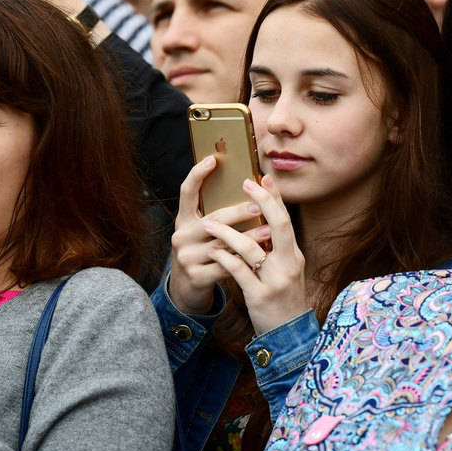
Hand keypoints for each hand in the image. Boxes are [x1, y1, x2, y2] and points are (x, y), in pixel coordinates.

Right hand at [168, 156, 271, 315]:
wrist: (187, 291)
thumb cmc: (203, 254)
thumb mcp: (202, 233)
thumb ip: (216, 216)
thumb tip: (246, 188)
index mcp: (183, 220)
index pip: (186, 192)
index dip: (197, 174)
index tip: (214, 159)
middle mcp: (181, 236)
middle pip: (213, 219)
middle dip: (239, 211)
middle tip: (260, 204)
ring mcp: (186, 257)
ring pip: (224, 243)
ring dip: (250, 236)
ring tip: (270, 229)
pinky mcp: (196, 276)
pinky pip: (226, 266)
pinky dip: (245, 260)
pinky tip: (261, 256)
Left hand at [203, 175, 308, 335]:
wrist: (288, 335)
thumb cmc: (283, 300)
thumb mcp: (287, 272)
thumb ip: (277, 250)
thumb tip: (263, 225)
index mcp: (294, 256)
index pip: (286, 220)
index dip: (276, 198)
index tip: (265, 177)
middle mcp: (289, 265)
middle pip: (279, 225)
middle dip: (262, 201)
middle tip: (245, 183)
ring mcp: (275, 280)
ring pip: (252, 248)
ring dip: (229, 232)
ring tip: (210, 223)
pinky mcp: (260, 296)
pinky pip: (240, 272)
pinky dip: (226, 258)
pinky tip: (213, 250)